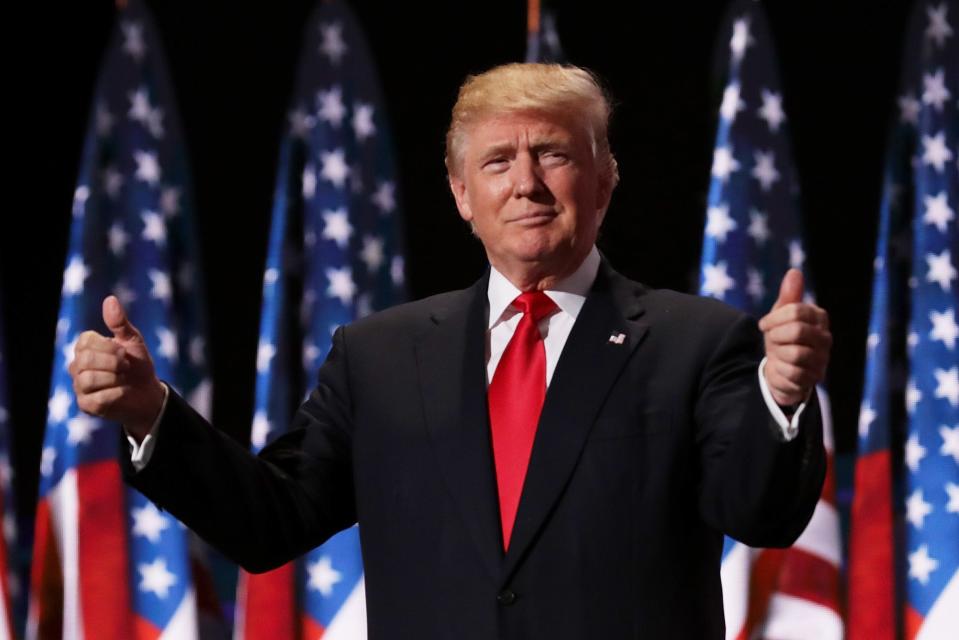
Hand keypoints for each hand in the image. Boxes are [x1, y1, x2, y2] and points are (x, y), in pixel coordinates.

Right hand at [68, 296, 165, 439]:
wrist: (148, 393)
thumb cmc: (138, 364)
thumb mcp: (132, 341)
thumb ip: (120, 322)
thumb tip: (110, 299)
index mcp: (85, 347)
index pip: (86, 341)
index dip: (109, 347)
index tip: (125, 352)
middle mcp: (77, 366)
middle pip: (85, 360)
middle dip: (113, 363)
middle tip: (126, 366)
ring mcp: (79, 386)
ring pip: (88, 379)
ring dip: (114, 379)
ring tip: (124, 379)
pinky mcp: (86, 405)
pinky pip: (96, 399)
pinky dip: (116, 394)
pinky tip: (122, 392)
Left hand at [758, 269, 831, 406]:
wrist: (781, 371)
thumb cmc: (781, 338)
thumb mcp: (780, 316)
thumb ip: (788, 296)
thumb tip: (794, 271)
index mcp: (819, 317)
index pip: (796, 311)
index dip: (773, 318)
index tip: (763, 325)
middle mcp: (825, 338)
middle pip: (797, 330)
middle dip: (776, 336)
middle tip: (772, 340)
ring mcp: (822, 359)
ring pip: (796, 353)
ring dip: (778, 353)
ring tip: (778, 354)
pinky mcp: (814, 378)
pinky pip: (793, 372)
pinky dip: (780, 369)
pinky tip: (781, 368)